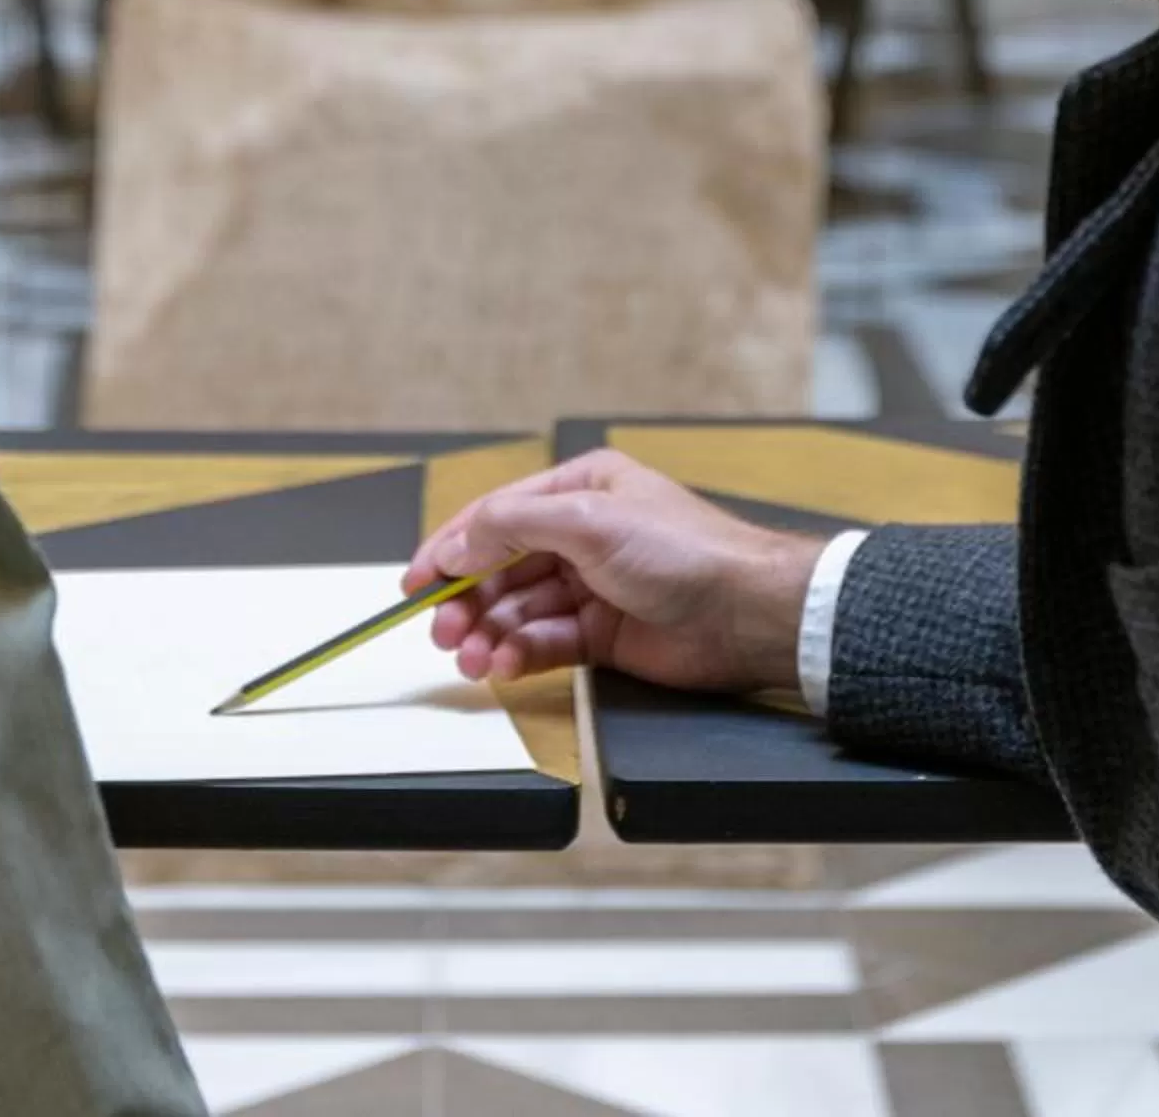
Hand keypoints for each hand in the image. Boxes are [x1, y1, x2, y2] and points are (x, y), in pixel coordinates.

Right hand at [403, 451, 827, 695]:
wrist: (746, 613)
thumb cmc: (681, 551)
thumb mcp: (589, 522)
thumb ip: (513, 526)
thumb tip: (457, 544)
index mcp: (579, 490)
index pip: (497, 516)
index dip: (450, 547)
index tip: (413, 582)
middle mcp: (581, 535)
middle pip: (502, 566)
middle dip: (467, 598)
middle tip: (442, 631)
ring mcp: (591, 587)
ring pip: (519, 610)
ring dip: (488, 633)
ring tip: (470, 657)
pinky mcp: (602, 635)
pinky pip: (545, 643)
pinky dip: (518, 654)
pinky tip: (502, 667)